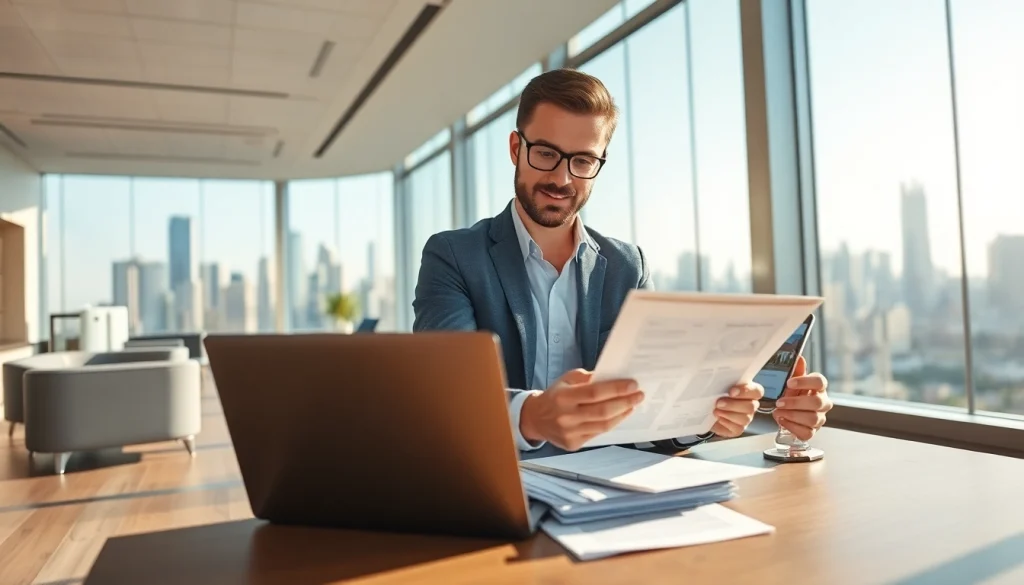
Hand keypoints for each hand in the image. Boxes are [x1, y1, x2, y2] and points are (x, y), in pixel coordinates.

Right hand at [519, 369, 644, 450]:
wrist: (535, 419)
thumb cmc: (555, 396)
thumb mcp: (566, 380)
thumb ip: (587, 377)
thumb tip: (612, 378)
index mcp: (563, 397)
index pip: (595, 393)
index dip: (616, 389)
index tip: (633, 384)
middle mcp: (566, 417)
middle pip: (602, 411)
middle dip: (625, 402)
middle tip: (639, 395)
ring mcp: (569, 433)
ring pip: (603, 425)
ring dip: (622, 414)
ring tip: (632, 405)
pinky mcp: (573, 444)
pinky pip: (598, 433)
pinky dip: (611, 423)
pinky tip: (619, 415)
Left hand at [711, 381, 763, 437]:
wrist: (706, 409)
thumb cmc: (715, 393)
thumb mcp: (718, 384)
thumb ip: (721, 380)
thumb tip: (712, 375)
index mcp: (749, 391)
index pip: (757, 391)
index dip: (746, 391)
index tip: (731, 391)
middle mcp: (751, 405)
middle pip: (751, 406)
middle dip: (733, 404)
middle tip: (719, 402)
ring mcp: (746, 418)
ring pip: (745, 418)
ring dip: (729, 414)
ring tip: (716, 410)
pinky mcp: (738, 429)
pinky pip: (737, 428)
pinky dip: (726, 423)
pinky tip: (718, 419)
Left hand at [773, 356, 831, 440]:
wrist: (789, 411)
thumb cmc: (793, 394)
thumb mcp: (792, 381)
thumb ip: (795, 371)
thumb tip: (799, 357)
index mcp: (819, 387)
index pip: (820, 382)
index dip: (804, 382)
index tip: (788, 383)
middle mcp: (823, 403)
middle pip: (816, 402)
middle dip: (795, 403)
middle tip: (779, 402)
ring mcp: (820, 418)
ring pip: (812, 419)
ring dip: (792, 416)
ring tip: (778, 412)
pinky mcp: (813, 431)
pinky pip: (807, 433)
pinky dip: (792, 427)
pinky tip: (782, 421)